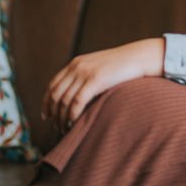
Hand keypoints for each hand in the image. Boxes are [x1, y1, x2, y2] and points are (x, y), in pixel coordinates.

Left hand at [42, 37, 165, 130]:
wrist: (139, 57)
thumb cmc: (123, 66)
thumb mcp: (99, 68)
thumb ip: (86, 77)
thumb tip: (78, 96)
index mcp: (76, 63)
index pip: (53, 84)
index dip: (46, 101)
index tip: (46, 115)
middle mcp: (77, 67)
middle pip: (56, 94)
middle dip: (53, 113)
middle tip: (57, 126)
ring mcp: (85, 72)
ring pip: (64, 100)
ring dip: (62, 117)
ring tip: (65, 128)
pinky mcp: (95, 79)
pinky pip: (77, 101)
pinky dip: (72, 115)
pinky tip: (73, 123)